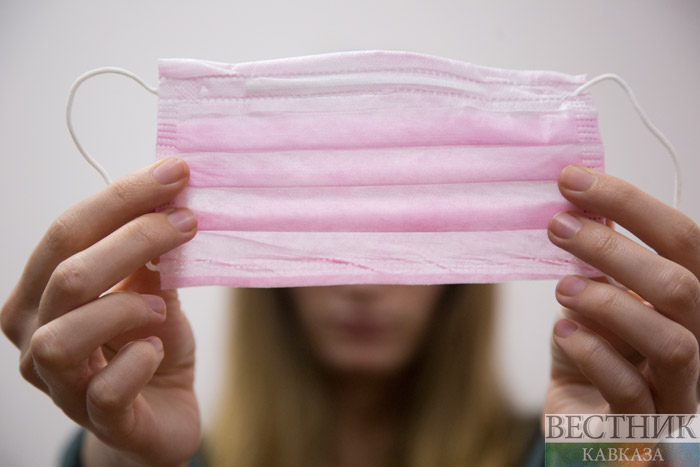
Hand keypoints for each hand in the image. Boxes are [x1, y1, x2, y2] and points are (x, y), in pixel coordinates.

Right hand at [1, 157, 199, 466]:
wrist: (163, 415)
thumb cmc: (150, 347)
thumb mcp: (152, 293)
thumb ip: (150, 259)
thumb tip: (171, 200)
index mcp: (41, 295)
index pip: (67, 233)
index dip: (121, 197)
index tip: (174, 171)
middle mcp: (36, 337)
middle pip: (67, 275)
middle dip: (134, 237)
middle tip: (187, 220)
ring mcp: (60, 384)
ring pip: (65, 334)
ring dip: (123, 307)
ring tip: (161, 304)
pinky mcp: (98, 419)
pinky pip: (106, 389)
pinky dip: (137, 361)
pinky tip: (156, 350)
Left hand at [544, 165, 699, 423]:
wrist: (582, 423)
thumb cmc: (591, 356)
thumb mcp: (590, 300)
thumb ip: (596, 262)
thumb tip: (580, 203)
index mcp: (684, 300)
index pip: (681, 241)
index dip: (630, 203)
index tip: (572, 180)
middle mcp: (695, 339)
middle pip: (680, 286)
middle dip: (615, 248)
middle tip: (557, 227)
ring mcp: (677, 388)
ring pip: (672, 342)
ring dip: (610, 304)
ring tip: (562, 288)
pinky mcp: (648, 428)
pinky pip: (633, 392)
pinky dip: (595, 355)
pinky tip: (564, 333)